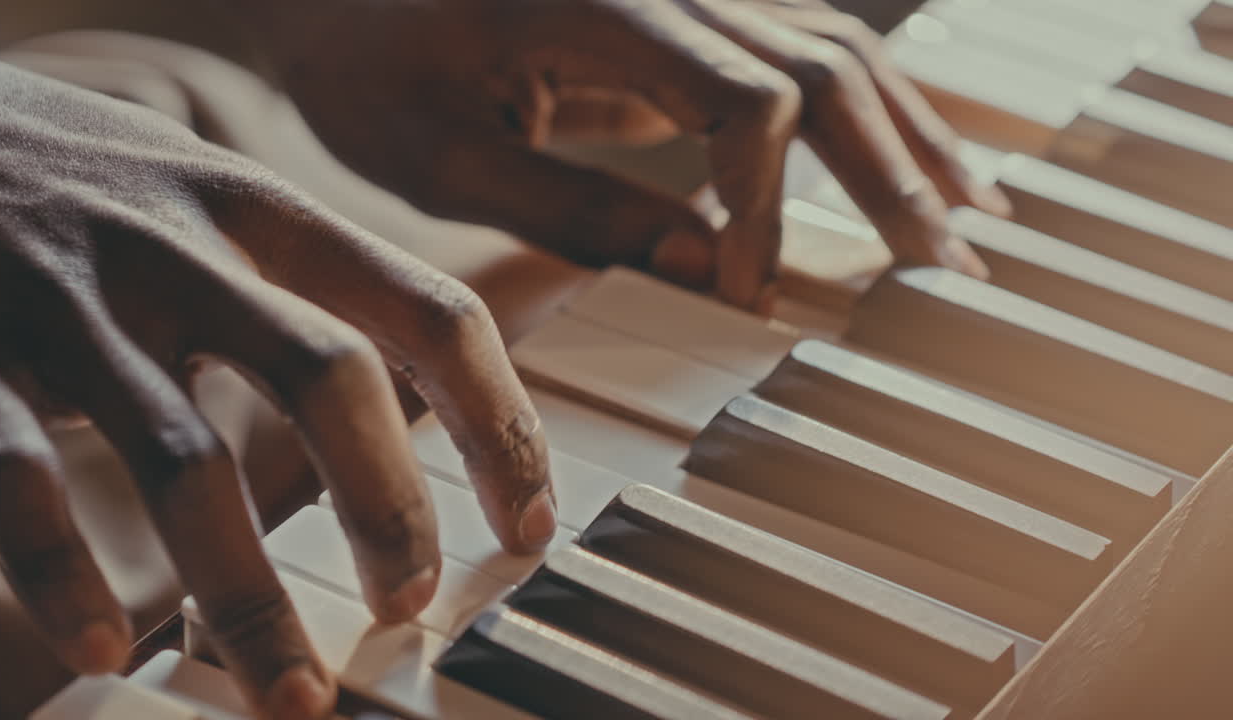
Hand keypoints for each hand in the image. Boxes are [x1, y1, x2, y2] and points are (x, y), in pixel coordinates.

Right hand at [0, 53, 555, 719]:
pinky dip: (65, 572)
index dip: (501, 423)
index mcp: (267, 209)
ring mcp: (70, 298)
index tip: (530, 522)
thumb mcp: (220, 196)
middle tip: (412, 602)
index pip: (430, 311)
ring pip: (184, 460)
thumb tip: (421, 398)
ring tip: (294, 690)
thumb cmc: (96, 181)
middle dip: (389, 508)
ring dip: (247, 593)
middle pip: (328, 379)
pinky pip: (23, 476)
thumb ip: (309, 284)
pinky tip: (102, 648)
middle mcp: (182, 245)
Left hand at [244, 0, 1004, 308]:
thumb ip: (578, 212)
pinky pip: (800, 50)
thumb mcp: (443, 162)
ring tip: (966, 219)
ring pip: (833, 46)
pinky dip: (863, 111)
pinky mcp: (680, 13)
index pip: (747, 98)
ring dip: (904, 135)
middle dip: (890, 174)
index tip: (752, 297)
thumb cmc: (363, 67)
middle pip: (823, 63)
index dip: (768, 205)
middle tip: (945, 274)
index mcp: (600, 5)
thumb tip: (710, 268)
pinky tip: (908, 155)